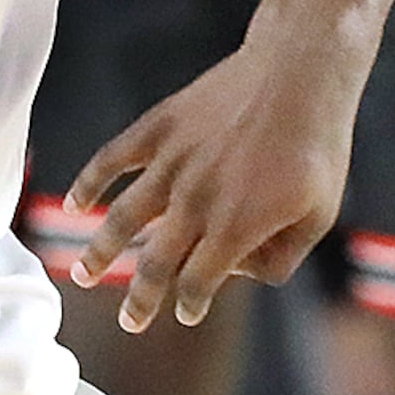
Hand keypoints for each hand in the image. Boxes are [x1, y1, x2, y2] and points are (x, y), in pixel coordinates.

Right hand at [65, 28, 365, 330]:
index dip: (190, 304)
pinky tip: (75, 206)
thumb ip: (281, 258)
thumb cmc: (317, 146)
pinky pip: (112, 160)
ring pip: (122, 219)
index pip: (197, 283)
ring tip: (84, 275)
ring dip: (100, 252)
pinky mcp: (159, 128)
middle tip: (130, 322)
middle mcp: (195, 202)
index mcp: (234, 228)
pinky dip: (90, 184)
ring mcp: (172, 163)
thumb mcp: (318, 216)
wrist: (300, 71)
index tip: (186, 312)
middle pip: (154, 263)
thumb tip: (246, 272)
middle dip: (140, 300)